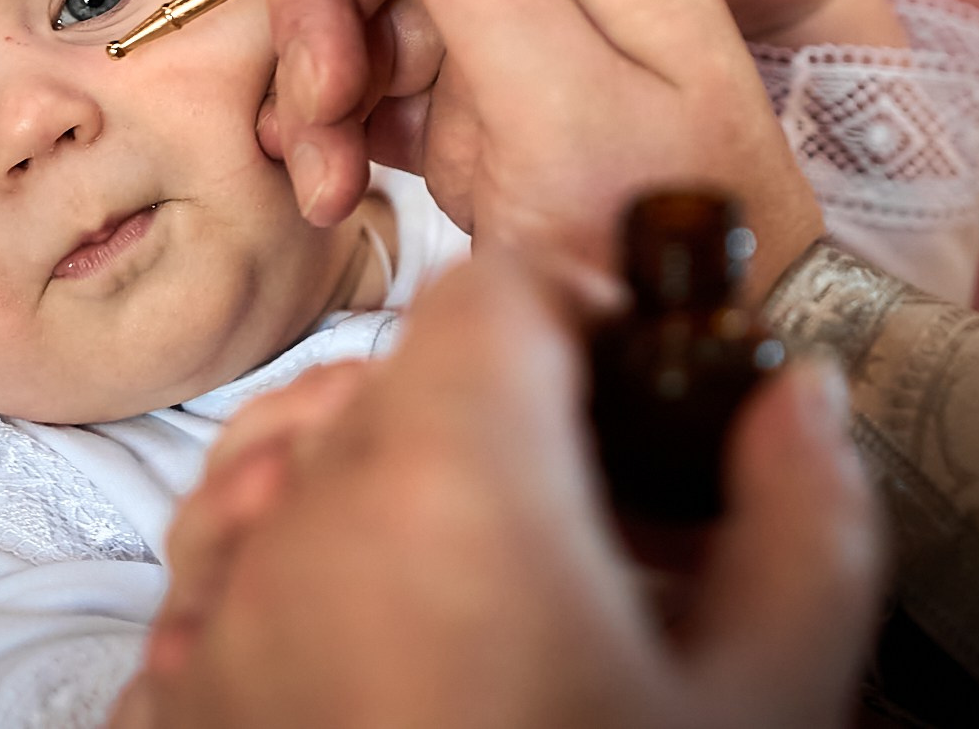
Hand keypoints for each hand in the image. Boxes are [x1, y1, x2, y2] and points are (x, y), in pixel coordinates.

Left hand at [120, 255, 882, 728]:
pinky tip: (384, 650)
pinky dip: (294, 567)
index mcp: (453, 486)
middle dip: (508, 403)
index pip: (496, 291)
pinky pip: (219, 574)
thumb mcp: (766, 710)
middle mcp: (303, 528)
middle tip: (604, 511)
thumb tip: (801, 398)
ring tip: (496, 578)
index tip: (644, 363)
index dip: (586, 300)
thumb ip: (805, 520)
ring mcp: (216, 625)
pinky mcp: (173, 711)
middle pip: (399, 376)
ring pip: (299, 464)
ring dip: (395, 475)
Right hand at [265, 0, 823, 296]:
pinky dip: (332, 128)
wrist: (690, 349)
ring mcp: (505, 40)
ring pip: (367, 1)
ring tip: (321, 177)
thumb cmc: (661, 231)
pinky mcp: (467, 112)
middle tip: (317, 96)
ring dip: (318, 79)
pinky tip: (326, 186)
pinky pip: (370, 82)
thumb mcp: (568, 104)